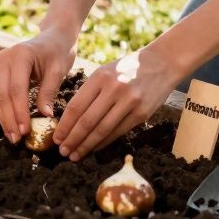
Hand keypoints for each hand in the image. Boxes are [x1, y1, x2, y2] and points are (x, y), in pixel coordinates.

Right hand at [0, 27, 77, 143]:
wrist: (54, 36)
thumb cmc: (59, 51)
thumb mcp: (58, 70)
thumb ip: (49, 92)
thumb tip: (45, 117)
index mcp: (20, 55)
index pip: (16, 89)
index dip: (20, 112)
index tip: (25, 131)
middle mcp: (5, 58)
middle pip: (3, 94)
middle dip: (9, 119)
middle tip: (17, 139)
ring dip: (4, 118)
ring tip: (13, 137)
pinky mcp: (0, 72)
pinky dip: (5, 111)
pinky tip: (11, 125)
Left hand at [53, 46, 178, 160]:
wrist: (162, 63)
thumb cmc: (128, 68)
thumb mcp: (105, 71)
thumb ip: (90, 91)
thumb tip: (70, 119)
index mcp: (100, 77)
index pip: (76, 106)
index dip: (64, 125)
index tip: (56, 138)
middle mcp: (114, 89)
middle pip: (87, 121)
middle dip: (72, 139)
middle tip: (63, 152)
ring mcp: (129, 102)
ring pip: (102, 130)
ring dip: (86, 146)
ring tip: (75, 155)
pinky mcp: (141, 113)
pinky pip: (118, 132)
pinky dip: (103, 143)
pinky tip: (93, 149)